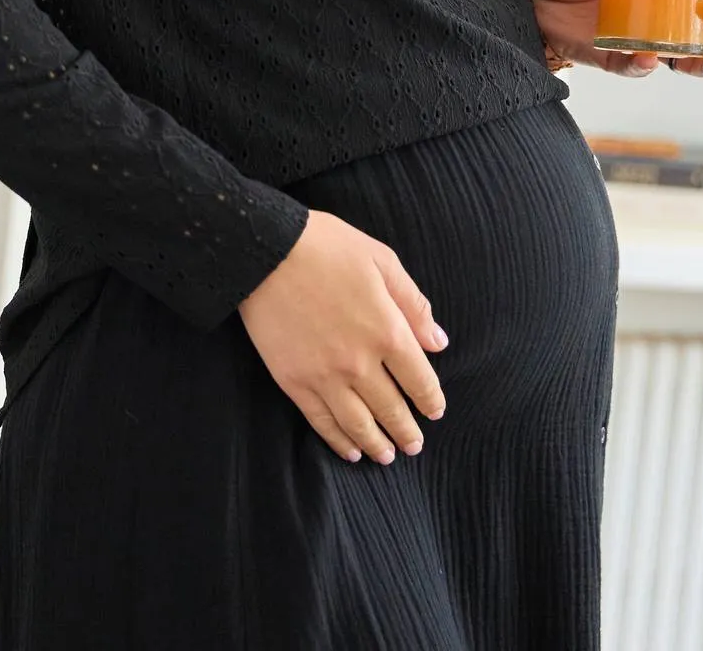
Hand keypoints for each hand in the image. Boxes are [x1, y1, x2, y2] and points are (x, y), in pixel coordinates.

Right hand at [237, 208, 447, 465]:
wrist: (264, 250)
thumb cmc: (325, 246)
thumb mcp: (380, 260)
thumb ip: (413, 303)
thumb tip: (439, 342)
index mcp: (387, 330)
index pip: (420, 380)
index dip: (431, 401)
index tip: (435, 412)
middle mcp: (359, 362)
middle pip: (391, 409)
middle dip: (407, 431)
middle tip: (414, 445)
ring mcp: (324, 376)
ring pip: (359, 424)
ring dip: (377, 444)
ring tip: (387, 456)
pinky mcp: (293, 381)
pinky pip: (321, 421)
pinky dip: (338, 440)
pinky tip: (350, 450)